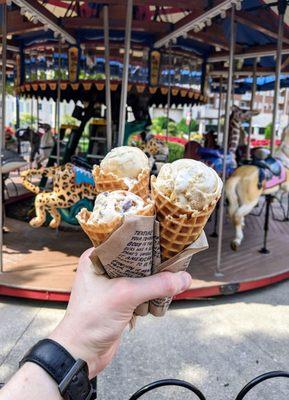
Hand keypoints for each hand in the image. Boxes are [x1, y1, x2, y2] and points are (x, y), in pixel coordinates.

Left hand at [50, 248, 190, 377]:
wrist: (81, 354)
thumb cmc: (90, 320)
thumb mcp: (125, 295)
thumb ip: (156, 285)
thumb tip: (184, 278)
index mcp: (97, 257)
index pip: (125, 238)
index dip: (145, 238)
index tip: (166, 237)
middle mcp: (104, 267)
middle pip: (137, 257)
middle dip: (155, 261)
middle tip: (175, 258)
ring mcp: (112, 284)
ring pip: (142, 274)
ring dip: (155, 279)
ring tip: (172, 276)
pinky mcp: (120, 299)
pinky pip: (141, 290)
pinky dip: (152, 293)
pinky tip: (162, 294)